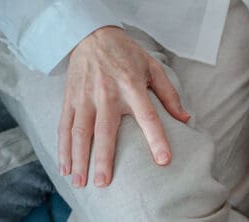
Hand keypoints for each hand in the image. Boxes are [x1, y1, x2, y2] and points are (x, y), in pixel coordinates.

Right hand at [60, 27, 189, 187]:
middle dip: (103, 158)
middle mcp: (107, 95)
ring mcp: (85, 98)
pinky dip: (63, 148)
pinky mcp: (70, 99)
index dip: (156, 139)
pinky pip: (65, 126)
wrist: (92, 35)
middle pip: (105, 131)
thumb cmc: (127, 54)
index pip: (148, 117)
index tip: (164, 160)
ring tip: (80, 183)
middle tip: (104, 183)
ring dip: (78, 159)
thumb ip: (169, 95)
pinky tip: (65, 167)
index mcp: (132, 87)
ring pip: (80, 132)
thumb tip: (186, 119)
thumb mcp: (153, 68)